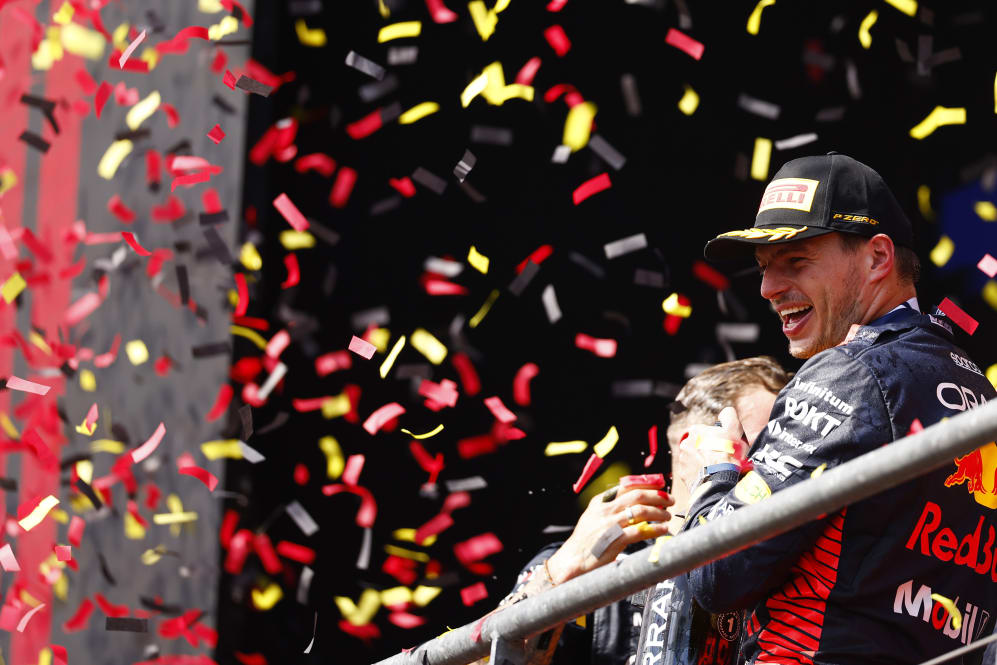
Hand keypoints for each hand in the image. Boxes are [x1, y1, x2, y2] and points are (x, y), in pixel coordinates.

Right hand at [545, 482, 673, 584]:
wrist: (573, 560)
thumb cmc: (585, 540)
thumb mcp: (592, 517)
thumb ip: (608, 507)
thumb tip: (632, 500)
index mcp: (600, 502)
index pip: (627, 486)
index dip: (647, 484)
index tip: (660, 485)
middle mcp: (606, 510)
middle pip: (638, 496)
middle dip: (657, 496)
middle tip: (670, 500)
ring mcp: (611, 524)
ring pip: (641, 511)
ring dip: (659, 512)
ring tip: (667, 516)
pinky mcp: (616, 540)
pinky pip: (641, 531)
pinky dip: (655, 529)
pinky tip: (663, 530)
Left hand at [678, 406, 747, 491]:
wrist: (719, 480)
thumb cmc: (727, 454)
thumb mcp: (733, 430)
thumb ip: (729, 416)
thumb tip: (726, 412)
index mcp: (696, 431)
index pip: (706, 431)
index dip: (717, 438)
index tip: (723, 445)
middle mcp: (685, 443)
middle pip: (699, 444)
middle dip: (708, 449)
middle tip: (720, 457)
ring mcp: (683, 458)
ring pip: (694, 457)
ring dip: (702, 460)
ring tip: (715, 467)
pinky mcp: (682, 473)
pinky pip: (691, 470)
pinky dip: (698, 472)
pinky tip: (708, 474)